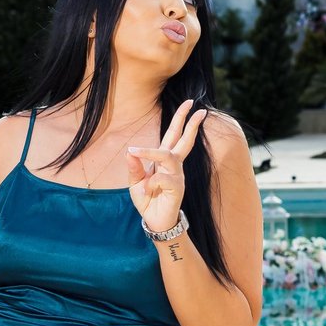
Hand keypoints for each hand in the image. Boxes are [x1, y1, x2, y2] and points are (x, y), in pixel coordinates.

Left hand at [127, 99, 207, 232]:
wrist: (155, 221)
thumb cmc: (148, 200)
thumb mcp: (135, 182)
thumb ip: (134, 167)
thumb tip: (131, 151)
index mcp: (165, 160)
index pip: (174, 135)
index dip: (179, 120)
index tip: (185, 106)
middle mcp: (174, 165)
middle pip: (182, 139)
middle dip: (187, 121)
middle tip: (194, 103)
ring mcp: (177, 175)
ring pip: (168, 156)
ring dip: (151, 152)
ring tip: (136, 151)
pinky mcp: (177, 188)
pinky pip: (161, 178)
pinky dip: (150, 182)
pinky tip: (147, 190)